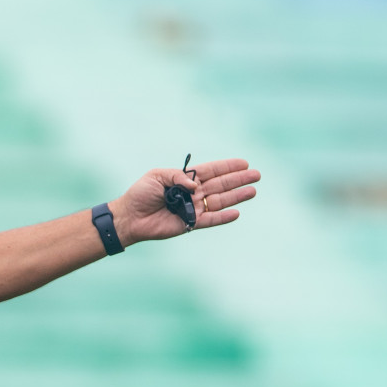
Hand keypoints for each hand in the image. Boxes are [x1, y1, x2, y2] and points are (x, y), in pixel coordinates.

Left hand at [111, 158, 259, 245]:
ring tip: (253, 191)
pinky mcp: (190, 223)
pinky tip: (236, 213)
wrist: (130, 216)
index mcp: (186, 179)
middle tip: (256, 175)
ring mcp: (193, 208)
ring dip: (236, 196)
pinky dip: (223, 217)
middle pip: (221, 185)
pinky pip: (210, 220)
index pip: (212, 171)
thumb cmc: (140, 194)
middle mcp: (193, 193)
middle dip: (238, 179)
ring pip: (220, 201)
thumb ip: (178, 176)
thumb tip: (196, 186)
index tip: (244, 163)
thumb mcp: (157, 176)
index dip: (228, 167)